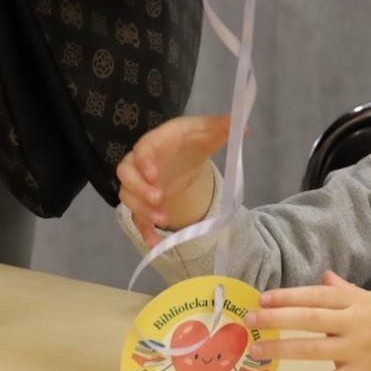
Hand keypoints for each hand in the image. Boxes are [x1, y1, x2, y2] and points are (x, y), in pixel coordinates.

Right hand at [116, 114, 230, 246]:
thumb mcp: (206, 131)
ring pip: (129, 197)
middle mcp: (140, 163)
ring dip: (142, 210)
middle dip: (140, 189)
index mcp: (154, 142)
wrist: (183, 152)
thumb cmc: (191, 139)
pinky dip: (144, 231)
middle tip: (160, 199)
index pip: (142, 149)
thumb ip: (221, 127)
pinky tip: (155, 244)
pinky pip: (137, 217)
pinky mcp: (144, 201)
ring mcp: (139, 184)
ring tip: (164, 220)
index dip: (144, 162)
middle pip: (126, 174)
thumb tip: (244, 126)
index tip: (154, 174)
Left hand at [245, 271, 370, 370]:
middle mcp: (355, 322)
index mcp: (358, 302)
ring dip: (282, 349)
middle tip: (249, 321)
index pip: (315, 296)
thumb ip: (348, 292)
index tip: (262, 298)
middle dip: (276, 318)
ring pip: (313, 348)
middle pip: (308, 318)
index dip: (287, 296)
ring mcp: (359, 349)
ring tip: (257, 352)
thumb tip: (324, 276)